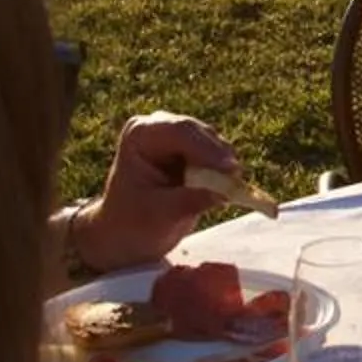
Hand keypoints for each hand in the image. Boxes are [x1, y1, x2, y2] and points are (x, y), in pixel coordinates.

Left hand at [78, 112, 247, 275]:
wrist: (126, 235)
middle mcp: (159, 127)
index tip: (229, 169)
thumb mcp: (160, 215)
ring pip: (213, 143)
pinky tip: (224, 188)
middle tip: (236, 180)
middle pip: (200, 133)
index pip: (179, 131)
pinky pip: (217, 155)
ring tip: (229, 189)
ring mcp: (177, 137)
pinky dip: (223, 171)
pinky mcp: (192, 151)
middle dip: (219, 157)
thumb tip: (225, 192)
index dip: (207, 148)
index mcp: (140, 134)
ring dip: (223, 165)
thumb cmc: (133, 224)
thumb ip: (191, 200)